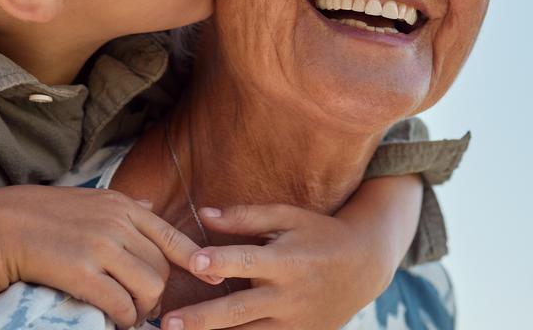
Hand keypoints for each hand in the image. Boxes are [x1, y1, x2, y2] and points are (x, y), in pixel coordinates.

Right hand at [0, 185, 207, 329]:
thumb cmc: (42, 215)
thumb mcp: (87, 198)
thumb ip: (123, 207)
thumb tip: (151, 207)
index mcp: (121, 206)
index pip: (172, 236)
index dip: (195, 261)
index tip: (208, 278)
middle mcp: (116, 223)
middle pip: (161, 268)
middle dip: (158, 295)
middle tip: (144, 308)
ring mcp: (100, 247)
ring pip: (148, 289)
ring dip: (142, 310)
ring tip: (129, 315)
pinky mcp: (82, 272)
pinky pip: (121, 305)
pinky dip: (123, 319)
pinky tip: (114, 321)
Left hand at [159, 183, 418, 329]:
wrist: (364, 267)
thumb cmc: (318, 234)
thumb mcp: (289, 217)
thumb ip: (246, 217)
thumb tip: (202, 214)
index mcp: (287, 261)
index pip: (249, 261)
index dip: (222, 262)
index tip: (195, 263)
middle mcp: (288, 296)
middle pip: (240, 310)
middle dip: (203, 318)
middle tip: (168, 322)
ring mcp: (293, 323)